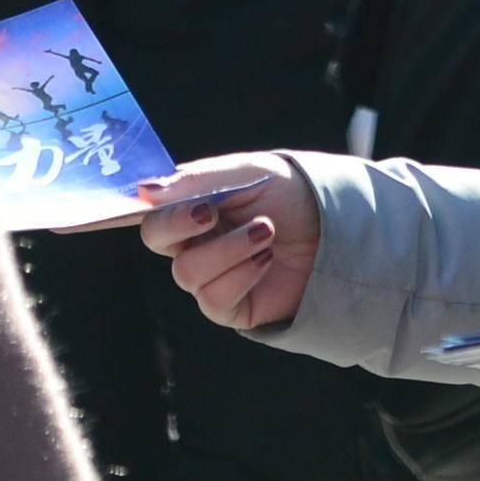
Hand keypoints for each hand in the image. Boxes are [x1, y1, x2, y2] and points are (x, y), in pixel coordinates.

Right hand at [135, 157, 321, 332]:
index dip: (151, 208)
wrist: (335, 230)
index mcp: (191, 205)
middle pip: (155, 239)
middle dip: (181, 225)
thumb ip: (196, 181)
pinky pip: (214, 299)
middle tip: (212, 212)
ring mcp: (210, 276)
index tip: (166, 200)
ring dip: (228, 249)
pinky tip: (267, 257)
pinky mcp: (231, 307)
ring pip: (187, 272)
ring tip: (266, 231)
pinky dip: (242, 274)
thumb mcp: (247, 173)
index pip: (150, 209)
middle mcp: (194, 241)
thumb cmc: (290, 194)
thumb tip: (144, 191)